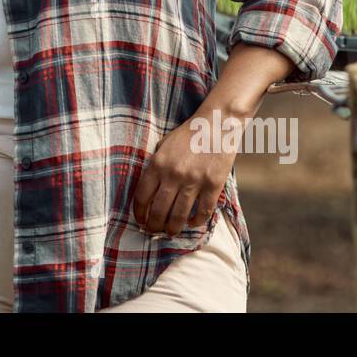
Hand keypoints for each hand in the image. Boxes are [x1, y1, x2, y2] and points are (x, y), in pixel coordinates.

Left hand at [131, 114, 237, 236]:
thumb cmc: (188, 135)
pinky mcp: (213, 185)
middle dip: (154, 225)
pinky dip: (197, 221)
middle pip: (159, 210)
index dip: (139, 213)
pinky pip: (203, 211)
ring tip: (171, 232)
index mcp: (158, 164)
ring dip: (173, 228)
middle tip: (155, 231)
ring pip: (179, 215)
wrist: (216, 124)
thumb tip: (146, 192)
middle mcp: (173, 174)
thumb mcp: (163, 145)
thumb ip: (155, 166)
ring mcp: (194, 181)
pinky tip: (192, 223)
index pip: (142, 196)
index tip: (141, 220)